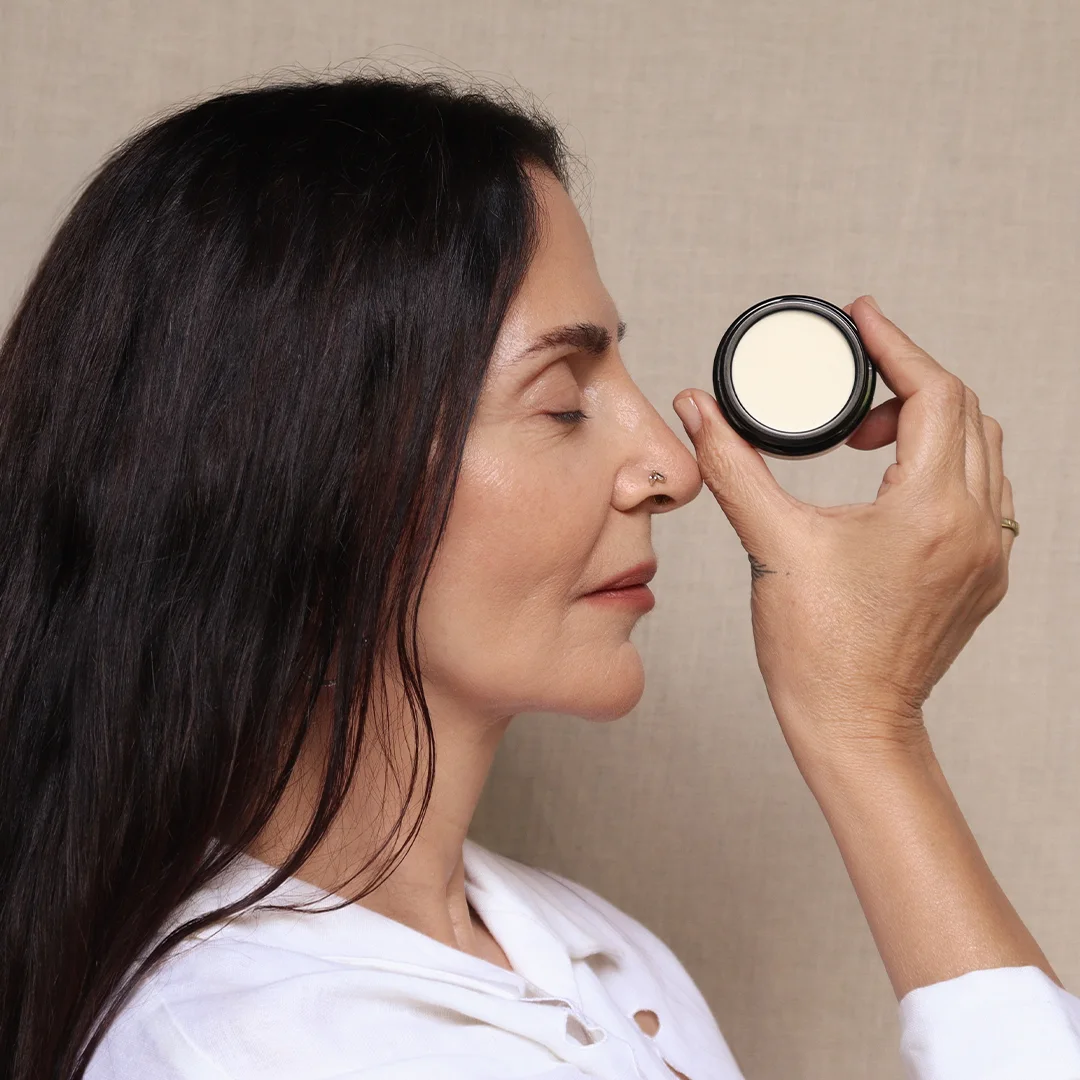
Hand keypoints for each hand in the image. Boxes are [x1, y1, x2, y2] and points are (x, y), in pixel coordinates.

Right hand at [672, 296, 1015, 760]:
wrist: (854, 724)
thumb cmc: (817, 649)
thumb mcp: (771, 542)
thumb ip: (733, 464)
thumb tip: (697, 408)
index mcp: (932, 508)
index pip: (933, 391)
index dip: (894, 343)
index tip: (861, 318)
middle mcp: (978, 525)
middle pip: (966, 410)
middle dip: (909, 379)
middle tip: (852, 382)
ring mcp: (989, 553)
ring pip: (984, 450)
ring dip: (932, 421)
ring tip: (868, 434)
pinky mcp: (984, 576)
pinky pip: (986, 492)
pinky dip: (947, 464)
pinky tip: (896, 481)